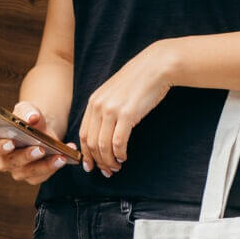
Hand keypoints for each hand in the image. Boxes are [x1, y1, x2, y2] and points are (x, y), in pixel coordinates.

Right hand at [0, 101, 75, 185]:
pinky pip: (41, 176)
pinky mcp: (32, 177)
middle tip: (40, 148)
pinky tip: (64, 157)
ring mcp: (18, 170)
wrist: (43, 131)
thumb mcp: (27, 110)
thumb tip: (32, 118)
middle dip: (25, 156)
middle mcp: (4, 160)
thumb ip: (27, 111)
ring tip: (59, 155)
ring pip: (27, 172)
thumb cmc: (29, 120)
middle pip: (9, 163)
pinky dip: (54, 166)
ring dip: (44, 165)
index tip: (11, 142)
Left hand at [78, 41, 173, 177]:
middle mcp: (99, 106)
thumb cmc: (138, 82)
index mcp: (93, 102)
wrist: (155, 67)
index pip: (84, 134)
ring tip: (116, 167)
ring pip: (103, 145)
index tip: (91, 165)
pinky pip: (118, 142)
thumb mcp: (114, 93)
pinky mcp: (127, 114)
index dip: (86, 154)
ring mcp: (112, 110)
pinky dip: (120, 153)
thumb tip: (102, 133)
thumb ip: (105, 109)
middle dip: (98, 161)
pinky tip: (124, 157)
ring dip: (109, 160)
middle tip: (106, 171)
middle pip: (92, 143)